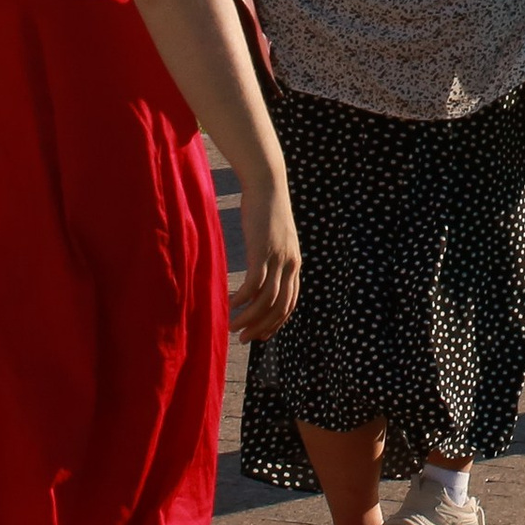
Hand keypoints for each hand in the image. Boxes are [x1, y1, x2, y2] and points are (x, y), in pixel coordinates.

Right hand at [230, 176, 301, 341]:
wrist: (268, 186)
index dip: (275, 323)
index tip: (260, 336)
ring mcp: (278, 258)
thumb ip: (271, 259)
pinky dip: (241, 299)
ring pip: (266, 300)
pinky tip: (230, 304)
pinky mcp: (263, 251)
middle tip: (243, 338)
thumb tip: (259, 278)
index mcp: (294, 264)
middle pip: (280, 307)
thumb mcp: (273, 240)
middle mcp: (290, 264)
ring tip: (232, 326)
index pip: (290, 303)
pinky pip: (253, 284)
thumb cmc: (266, 213)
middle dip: (262, 327)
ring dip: (248, 318)